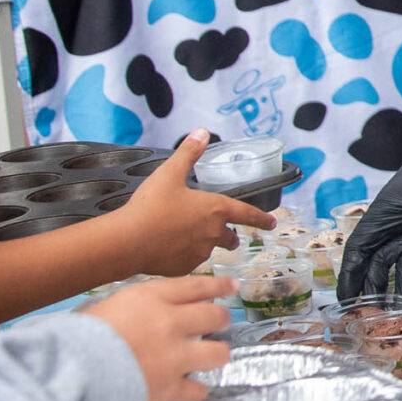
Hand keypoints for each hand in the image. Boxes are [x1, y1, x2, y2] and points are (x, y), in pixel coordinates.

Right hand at [82, 275, 234, 400]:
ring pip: (218, 353)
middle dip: (221, 320)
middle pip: (215, 316)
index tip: (232, 286)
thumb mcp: (108, 305)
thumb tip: (153, 311)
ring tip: (207, 357)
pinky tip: (187, 390)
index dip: (219, 286)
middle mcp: (170, 323)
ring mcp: (174, 357)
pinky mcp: (170, 388)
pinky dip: (194, 391)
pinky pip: (198, 390)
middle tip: (218, 324)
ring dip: (215, 355)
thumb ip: (138, 306)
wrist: (69, 369)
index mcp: (151, 298)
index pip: (197, 286)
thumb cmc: (77, 336)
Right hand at [108, 132, 271, 275]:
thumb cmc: (150, 206)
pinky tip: (171, 249)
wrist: (128, 241)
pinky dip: (185, 255)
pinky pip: (190, 261)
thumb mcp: (170, 173)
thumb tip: (202, 133)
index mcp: (216, 210)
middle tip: (230, 236)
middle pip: (230, 237)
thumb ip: (188, 152)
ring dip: (206, 244)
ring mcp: (199, 253)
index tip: (272, 224)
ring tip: (190, 238)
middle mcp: (213, 234)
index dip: (262, 219)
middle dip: (231, 236)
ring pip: (210, 249)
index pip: (247, 214)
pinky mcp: (184, 268)